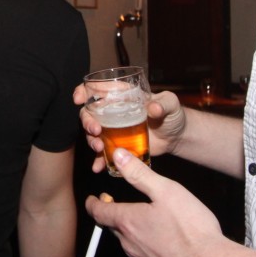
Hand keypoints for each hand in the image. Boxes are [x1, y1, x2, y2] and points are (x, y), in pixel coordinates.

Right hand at [72, 85, 188, 172]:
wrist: (176, 137)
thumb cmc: (173, 114)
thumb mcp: (171, 104)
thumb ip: (163, 104)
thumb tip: (153, 108)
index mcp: (123, 96)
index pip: (97, 89)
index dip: (84, 91)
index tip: (79, 99)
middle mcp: (113, 111)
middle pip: (90, 113)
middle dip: (87, 121)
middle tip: (95, 131)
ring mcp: (113, 130)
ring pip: (92, 133)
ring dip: (90, 141)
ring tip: (99, 149)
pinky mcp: (118, 146)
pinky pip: (103, 153)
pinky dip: (98, 161)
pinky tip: (98, 167)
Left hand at [83, 149, 225, 256]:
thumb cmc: (190, 229)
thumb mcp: (166, 191)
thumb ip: (139, 174)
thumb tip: (118, 156)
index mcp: (128, 222)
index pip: (99, 212)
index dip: (94, 204)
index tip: (93, 200)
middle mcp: (130, 245)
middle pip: (115, 229)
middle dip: (116, 217)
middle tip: (121, 208)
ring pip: (131, 246)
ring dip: (135, 236)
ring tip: (150, 227)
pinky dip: (151, 254)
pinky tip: (167, 249)